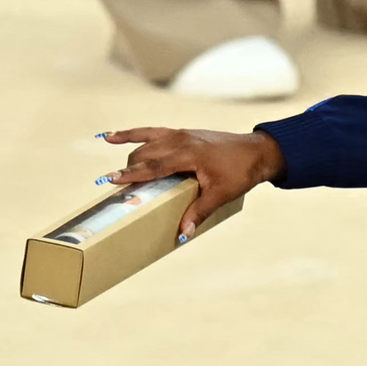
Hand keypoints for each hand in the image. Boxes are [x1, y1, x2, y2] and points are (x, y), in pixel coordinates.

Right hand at [100, 126, 283, 240]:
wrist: (257, 151)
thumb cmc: (240, 172)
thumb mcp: (220, 194)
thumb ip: (198, 212)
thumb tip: (182, 233)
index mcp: (189, 154)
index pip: (154, 165)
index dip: (132, 174)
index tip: (112, 179)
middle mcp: (181, 140)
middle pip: (146, 153)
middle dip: (129, 167)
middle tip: (114, 184)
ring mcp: (181, 134)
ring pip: (147, 140)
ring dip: (128, 147)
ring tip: (109, 152)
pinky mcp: (183, 133)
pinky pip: (154, 132)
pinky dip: (135, 133)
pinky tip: (117, 135)